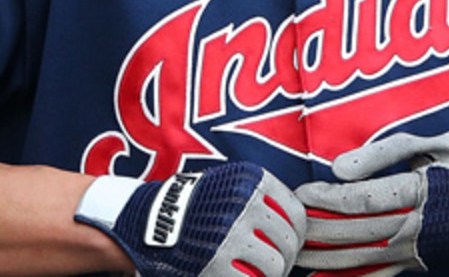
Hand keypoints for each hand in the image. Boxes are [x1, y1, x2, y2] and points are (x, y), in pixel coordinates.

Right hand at [75, 162, 305, 276]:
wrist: (150, 218)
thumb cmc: (196, 204)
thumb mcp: (229, 184)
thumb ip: (261, 198)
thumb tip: (297, 226)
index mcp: (253, 180)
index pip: (296, 213)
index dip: (298, 234)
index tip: (290, 244)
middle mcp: (245, 203)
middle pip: (289, 242)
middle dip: (286, 259)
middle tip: (275, 265)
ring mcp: (231, 234)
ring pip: (275, 265)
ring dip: (272, 275)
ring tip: (261, 275)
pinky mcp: (217, 262)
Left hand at [295, 128, 448, 275]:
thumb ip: (393, 151)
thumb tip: (343, 167)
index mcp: (424, 193)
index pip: (364, 201)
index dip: (329, 200)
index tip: (299, 196)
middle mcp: (421, 228)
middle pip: (358, 234)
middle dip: (319, 235)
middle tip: (286, 234)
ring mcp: (428, 249)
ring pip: (369, 258)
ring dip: (331, 260)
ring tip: (300, 261)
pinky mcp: (435, 258)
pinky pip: (390, 272)